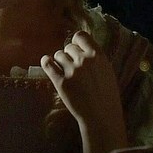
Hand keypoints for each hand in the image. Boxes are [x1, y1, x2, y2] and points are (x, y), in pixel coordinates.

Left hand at [41, 31, 126, 152]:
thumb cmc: (107, 95)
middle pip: (68, 47)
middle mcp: (84, 60)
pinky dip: (46, 62)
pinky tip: (46, 62)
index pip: (81, 36)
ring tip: (65, 72)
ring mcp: (72, 71)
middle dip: (68, 55)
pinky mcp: (61, 82)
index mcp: (98, 55)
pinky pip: (47, 64)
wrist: (101, 116)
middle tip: (72, 66)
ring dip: (59, 61)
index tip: (76, 50)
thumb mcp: (107, 71)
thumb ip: (95, 58)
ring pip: (58, 55)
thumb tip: (82, 47)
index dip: (76, 43)